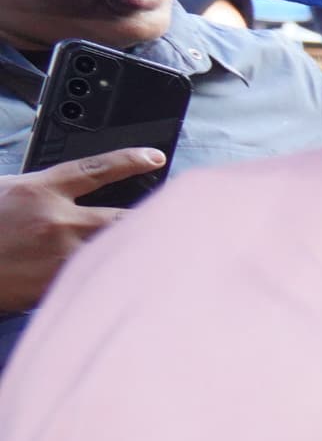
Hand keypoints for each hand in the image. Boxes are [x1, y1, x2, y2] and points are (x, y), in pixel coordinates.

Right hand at [0, 147, 166, 313]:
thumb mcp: (4, 193)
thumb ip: (38, 192)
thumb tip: (67, 191)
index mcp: (39, 191)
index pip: (94, 168)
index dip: (129, 160)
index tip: (156, 156)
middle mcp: (57, 220)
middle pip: (122, 215)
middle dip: (152, 216)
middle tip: (184, 216)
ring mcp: (60, 254)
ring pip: (116, 248)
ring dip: (141, 250)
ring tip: (174, 253)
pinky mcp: (58, 284)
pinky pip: (97, 278)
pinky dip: (116, 279)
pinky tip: (137, 284)